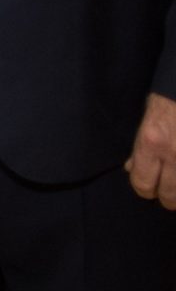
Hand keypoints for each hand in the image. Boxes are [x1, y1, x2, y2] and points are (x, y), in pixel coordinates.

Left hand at [127, 92, 175, 208]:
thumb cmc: (166, 104)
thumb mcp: (146, 124)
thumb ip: (139, 150)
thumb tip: (131, 169)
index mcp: (151, 143)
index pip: (142, 183)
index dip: (144, 190)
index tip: (149, 189)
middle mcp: (173, 153)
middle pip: (169, 196)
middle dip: (167, 198)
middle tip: (167, 192)